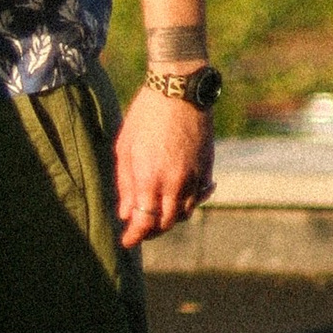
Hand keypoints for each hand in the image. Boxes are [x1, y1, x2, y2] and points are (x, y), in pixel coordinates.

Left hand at [113, 83, 215, 247]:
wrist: (180, 90)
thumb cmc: (145, 116)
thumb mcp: (125, 148)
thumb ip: (125, 184)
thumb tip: (125, 214)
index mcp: (150, 178)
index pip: (144, 221)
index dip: (134, 236)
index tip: (126, 242)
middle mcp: (175, 183)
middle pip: (166, 223)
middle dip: (151, 231)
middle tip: (139, 230)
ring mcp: (195, 177)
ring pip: (185, 213)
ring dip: (170, 219)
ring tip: (156, 215)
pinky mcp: (207, 168)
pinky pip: (199, 197)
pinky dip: (189, 203)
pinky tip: (179, 199)